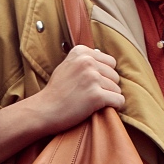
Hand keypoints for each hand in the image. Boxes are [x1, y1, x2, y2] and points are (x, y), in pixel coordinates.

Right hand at [0, 46, 124, 163]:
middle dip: (107, 87)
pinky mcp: (96, 95)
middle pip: (115, 76)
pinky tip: (102, 109)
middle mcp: (87, 61)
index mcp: (81, 52)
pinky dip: (114, 106)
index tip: (90, 84)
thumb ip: (83, 59)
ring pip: (117, 89)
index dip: (104, 75)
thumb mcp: (67, 66)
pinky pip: (119, 100)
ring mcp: (92, 78)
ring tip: (91, 103)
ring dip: (108, 98)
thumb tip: (100, 52)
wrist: (44, 110)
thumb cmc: (56, 91)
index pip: (110, 62)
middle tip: (90, 95)